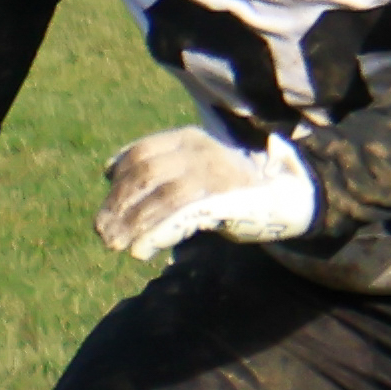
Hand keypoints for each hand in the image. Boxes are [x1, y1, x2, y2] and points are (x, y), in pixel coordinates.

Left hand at [92, 126, 315, 262]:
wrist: (288, 195)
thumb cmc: (233, 186)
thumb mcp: (193, 170)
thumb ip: (160, 170)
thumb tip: (108, 171)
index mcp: (189, 139)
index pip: (141, 153)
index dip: (119, 176)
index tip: (107, 199)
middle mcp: (201, 151)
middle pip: (145, 175)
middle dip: (118, 205)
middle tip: (102, 231)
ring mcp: (215, 174)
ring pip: (161, 198)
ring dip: (133, 224)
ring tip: (115, 245)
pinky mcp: (226, 201)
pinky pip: (183, 217)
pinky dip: (158, 234)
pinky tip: (141, 250)